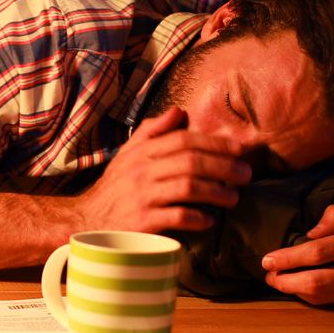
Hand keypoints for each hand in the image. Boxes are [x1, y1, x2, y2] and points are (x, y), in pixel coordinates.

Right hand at [81, 107, 250, 233]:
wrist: (87, 220)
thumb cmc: (115, 187)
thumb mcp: (128, 154)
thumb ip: (152, 131)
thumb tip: (179, 111)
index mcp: (142, 151)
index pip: (183, 140)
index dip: (215, 143)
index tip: (240, 149)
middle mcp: (141, 170)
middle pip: (190, 162)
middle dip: (223, 166)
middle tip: (246, 174)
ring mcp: (142, 196)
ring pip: (187, 187)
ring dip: (216, 192)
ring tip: (233, 198)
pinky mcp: (142, 221)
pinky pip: (176, 216)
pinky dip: (197, 218)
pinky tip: (209, 220)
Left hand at [262, 202, 333, 306]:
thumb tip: (311, 232)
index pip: (318, 252)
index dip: (288, 258)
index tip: (267, 258)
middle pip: (317, 281)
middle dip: (285, 281)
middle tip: (268, 275)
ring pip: (323, 297)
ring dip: (294, 291)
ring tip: (278, 281)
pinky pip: (333, 303)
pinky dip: (312, 297)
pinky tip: (299, 288)